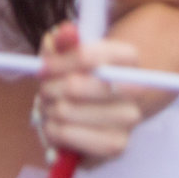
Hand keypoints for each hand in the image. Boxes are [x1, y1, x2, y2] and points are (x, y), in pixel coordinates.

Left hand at [35, 22, 145, 165]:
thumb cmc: (76, 76)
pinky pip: (70, 136)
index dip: (58, 63)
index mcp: (127, 58)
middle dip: (49, 88)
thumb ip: (64, 41)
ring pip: (66, 111)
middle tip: (45, 89)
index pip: (87, 57)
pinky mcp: (117, 145)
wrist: (94, 109)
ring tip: (50, 106)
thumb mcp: (67, 52)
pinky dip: (53, 130)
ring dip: (48, 109)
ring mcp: (129, 119)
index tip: (42, 68)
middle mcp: (135, 88)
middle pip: (74, 86)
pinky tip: (55, 125)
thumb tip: (65, 32)